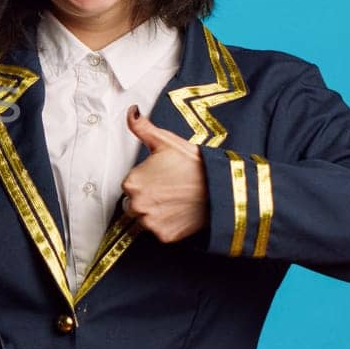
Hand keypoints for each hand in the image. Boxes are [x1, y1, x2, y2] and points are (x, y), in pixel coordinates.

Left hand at [121, 105, 207, 243]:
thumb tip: (131, 112)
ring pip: (145, 220)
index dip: (145, 181)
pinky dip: (168, 226)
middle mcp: (136, 205)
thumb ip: (142, 127)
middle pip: (133, 205)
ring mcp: (150, 222)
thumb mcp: (166, 141)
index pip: (129, 186)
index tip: (160, 178)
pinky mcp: (164, 236)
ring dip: (156, 213)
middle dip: (147, 199)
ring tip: (175, 202)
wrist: (220, 187)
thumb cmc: (193, 163)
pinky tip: (181, 213)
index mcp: (131, 182)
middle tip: (168, 190)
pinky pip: (159, 232)